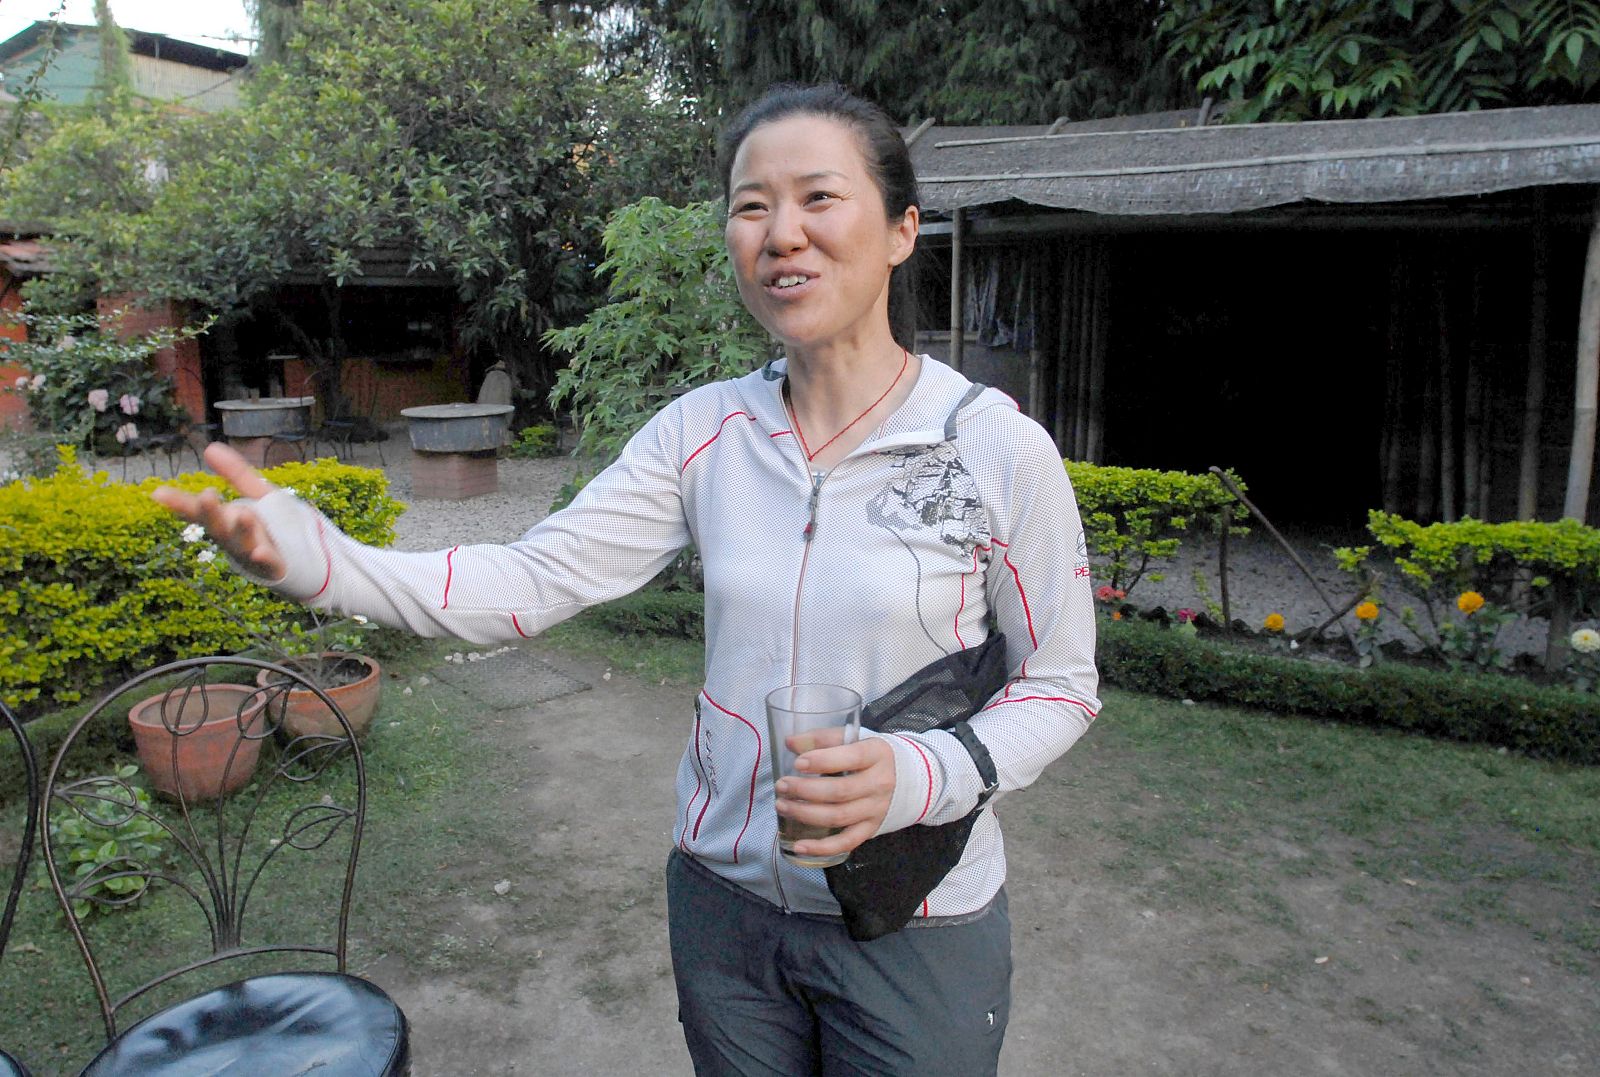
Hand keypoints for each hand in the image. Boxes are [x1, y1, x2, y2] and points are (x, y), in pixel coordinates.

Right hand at [151, 442, 286, 580]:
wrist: (307, 562)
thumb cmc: (274, 528)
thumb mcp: (257, 496)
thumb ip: (236, 474)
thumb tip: (210, 447)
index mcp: (227, 520)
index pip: (200, 511)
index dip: (180, 503)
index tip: (158, 493)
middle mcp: (235, 539)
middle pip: (218, 527)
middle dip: (211, 513)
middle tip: (206, 495)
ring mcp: (253, 554)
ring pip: (242, 544)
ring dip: (241, 530)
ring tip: (242, 514)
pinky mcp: (274, 567)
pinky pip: (267, 564)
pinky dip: (263, 558)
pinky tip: (260, 552)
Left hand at [775, 735, 896, 859]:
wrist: (906, 779)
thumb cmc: (870, 756)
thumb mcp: (854, 739)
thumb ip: (824, 739)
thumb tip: (791, 743)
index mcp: (876, 754)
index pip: (851, 757)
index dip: (822, 760)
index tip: (798, 762)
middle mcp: (879, 783)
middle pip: (840, 791)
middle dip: (805, 790)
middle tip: (782, 786)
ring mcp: (876, 809)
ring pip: (838, 817)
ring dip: (805, 814)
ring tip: (782, 805)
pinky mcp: (870, 829)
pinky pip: (845, 842)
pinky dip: (821, 847)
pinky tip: (799, 846)